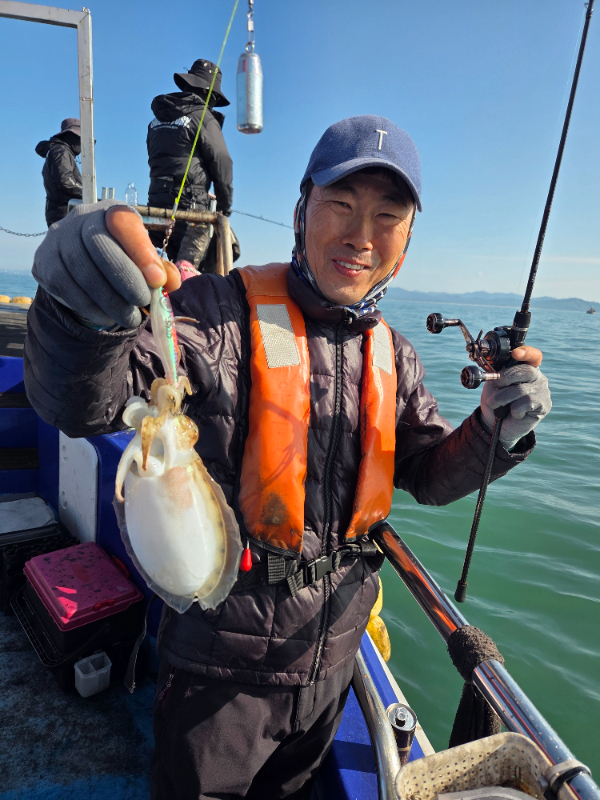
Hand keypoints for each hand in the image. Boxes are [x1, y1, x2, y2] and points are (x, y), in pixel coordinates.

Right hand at [32, 201, 180, 328]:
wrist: (83, 267)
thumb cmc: (122, 261)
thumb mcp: (144, 261)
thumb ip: (161, 270)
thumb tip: (171, 282)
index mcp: (112, 212)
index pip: (123, 223)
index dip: (141, 252)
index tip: (158, 281)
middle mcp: (80, 218)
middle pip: (99, 245)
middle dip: (126, 279)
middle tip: (143, 303)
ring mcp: (57, 238)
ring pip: (81, 269)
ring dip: (109, 300)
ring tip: (129, 318)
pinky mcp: (43, 261)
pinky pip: (64, 286)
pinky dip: (88, 306)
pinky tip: (105, 317)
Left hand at [480, 346, 550, 449]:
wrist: (496, 424)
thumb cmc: (496, 401)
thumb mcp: (493, 384)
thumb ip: (495, 374)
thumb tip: (493, 369)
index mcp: (526, 367)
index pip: (533, 356)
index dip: (526, 352)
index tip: (516, 354)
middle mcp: (537, 377)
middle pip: (525, 371)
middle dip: (504, 378)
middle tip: (494, 386)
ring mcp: (543, 390)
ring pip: (520, 389)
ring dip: (502, 398)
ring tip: (496, 405)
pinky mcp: (544, 405)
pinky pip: (525, 403)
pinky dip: (514, 410)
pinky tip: (515, 413)